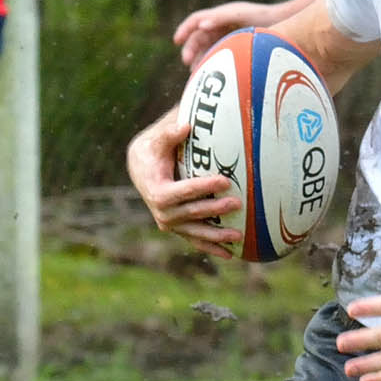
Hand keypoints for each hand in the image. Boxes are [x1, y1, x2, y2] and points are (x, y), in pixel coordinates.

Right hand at [126, 109, 243, 255]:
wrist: (142, 169)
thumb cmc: (154, 151)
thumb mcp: (158, 140)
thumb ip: (170, 134)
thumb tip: (185, 126)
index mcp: (157, 191)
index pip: (181, 192)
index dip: (203, 187)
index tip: (224, 181)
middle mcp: (161, 212)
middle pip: (191, 213)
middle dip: (214, 210)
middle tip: (238, 203)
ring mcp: (170, 223)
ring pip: (195, 232)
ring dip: (216, 236)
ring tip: (239, 235)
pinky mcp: (178, 229)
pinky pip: (196, 241)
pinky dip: (212, 248)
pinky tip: (231, 254)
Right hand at [176, 0, 282, 67]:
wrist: (286, 25)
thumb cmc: (264, 18)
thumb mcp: (241, 16)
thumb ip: (221, 18)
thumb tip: (201, 25)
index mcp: (222, 15)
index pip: (196, 20)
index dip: (184, 30)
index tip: (176, 41)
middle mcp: (223, 25)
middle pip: (200, 36)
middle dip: (191, 49)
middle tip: (187, 64)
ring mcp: (230, 36)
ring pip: (208, 48)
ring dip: (200, 59)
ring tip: (196, 73)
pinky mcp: (237, 47)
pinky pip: (220, 55)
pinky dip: (213, 63)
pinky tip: (212, 75)